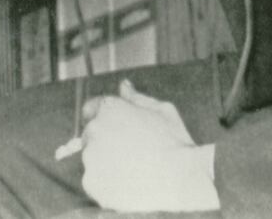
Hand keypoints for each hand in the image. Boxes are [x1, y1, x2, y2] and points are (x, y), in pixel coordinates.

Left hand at [77, 79, 218, 212]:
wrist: (180, 181)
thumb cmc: (175, 143)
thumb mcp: (162, 111)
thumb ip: (137, 97)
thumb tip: (124, 86)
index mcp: (109, 108)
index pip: (91, 108)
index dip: (103, 119)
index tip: (115, 131)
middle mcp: (95, 129)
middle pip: (91, 135)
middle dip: (105, 141)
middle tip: (131, 154)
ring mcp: (91, 157)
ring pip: (92, 159)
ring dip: (105, 163)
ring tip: (133, 171)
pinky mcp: (91, 182)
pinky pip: (94, 182)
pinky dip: (106, 185)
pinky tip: (127, 186)